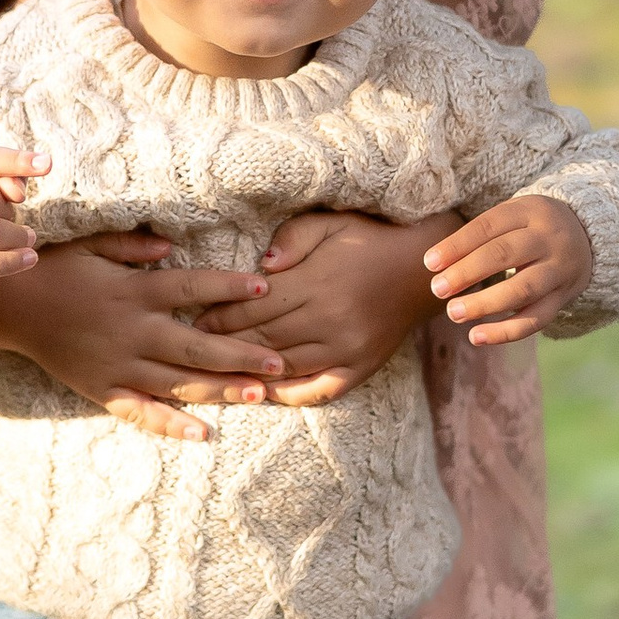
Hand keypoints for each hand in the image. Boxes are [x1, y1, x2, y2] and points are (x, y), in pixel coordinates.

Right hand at [0, 230, 290, 444]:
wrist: (8, 307)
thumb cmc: (51, 268)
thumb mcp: (90, 244)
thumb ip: (132, 247)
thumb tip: (172, 246)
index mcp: (134, 292)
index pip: (192, 288)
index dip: (229, 287)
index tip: (265, 287)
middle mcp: (132, 331)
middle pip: (196, 345)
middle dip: (241, 353)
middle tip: (280, 361)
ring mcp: (119, 365)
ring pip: (178, 382)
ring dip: (220, 389)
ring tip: (260, 395)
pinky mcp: (103, 389)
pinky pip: (141, 411)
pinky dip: (171, 424)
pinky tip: (202, 433)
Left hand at [196, 209, 437, 405]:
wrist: (425, 267)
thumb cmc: (369, 238)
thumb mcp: (329, 223)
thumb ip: (291, 240)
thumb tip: (262, 268)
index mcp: (318, 282)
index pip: (256, 305)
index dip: (222, 314)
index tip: (195, 318)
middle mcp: (330, 320)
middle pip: (264, 338)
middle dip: (224, 343)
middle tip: (193, 348)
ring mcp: (347, 349)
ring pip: (285, 366)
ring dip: (247, 371)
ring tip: (215, 373)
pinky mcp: (361, 367)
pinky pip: (319, 389)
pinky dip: (290, 395)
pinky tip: (264, 393)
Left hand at [424, 193, 594, 347]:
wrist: (588, 235)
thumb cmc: (530, 227)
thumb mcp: (512, 215)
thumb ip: (480, 235)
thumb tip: (436, 265)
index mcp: (530, 211)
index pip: (488, 227)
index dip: (457, 245)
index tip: (429, 263)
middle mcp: (549, 239)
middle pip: (504, 255)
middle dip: (467, 273)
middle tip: (437, 289)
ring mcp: (559, 270)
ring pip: (522, 290)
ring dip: (484, 304)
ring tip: (453, 312)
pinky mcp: (563, 298)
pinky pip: (535, 320)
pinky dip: (505, 332)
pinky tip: (476, 337)